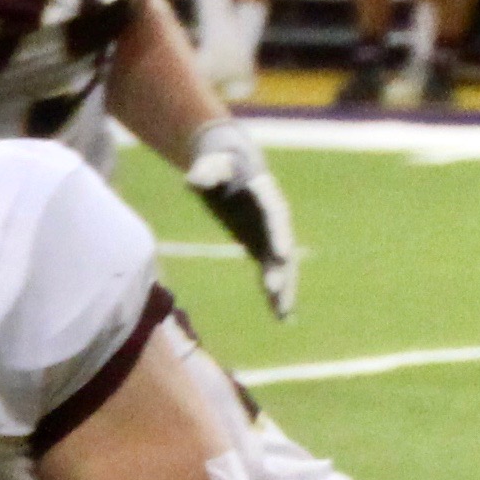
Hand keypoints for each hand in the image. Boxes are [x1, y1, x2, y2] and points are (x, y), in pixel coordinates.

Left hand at [185, 119, 298, 319]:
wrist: (229, 163)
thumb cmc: (218, 162)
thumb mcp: (211, 163)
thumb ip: (206, 172)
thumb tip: (194, 180)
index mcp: (265, 192)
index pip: (275, 216)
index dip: (279, 236)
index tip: (283, 256)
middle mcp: (274, 215)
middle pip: (281, 245)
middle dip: (281, 270)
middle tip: (277, 293)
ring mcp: (269, 232)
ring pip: (281, 265)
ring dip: (284, 290)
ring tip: (284, 317)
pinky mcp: (262, 245)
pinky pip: (271, 272)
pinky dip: (275, 293)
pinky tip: (280, 317)